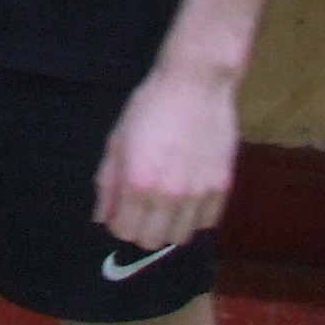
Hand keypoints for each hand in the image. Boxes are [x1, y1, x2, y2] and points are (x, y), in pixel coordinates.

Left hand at [92, 65, 238, 250]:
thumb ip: (107, 183)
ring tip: (166, 204)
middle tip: (141, 209)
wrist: (196, 84)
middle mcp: (169, 196)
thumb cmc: (149, 107)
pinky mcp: (222, 187)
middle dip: (140, 229)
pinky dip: (194, 217)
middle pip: (151, 241)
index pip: (124, 231)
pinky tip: (188, 197)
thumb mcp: (117, 141)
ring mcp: (199, 194)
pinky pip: (206, 222)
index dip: (118, 224)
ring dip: (169, 226)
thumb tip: (102, 218)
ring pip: (181, 237)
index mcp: (138, 183)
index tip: (121, 211)